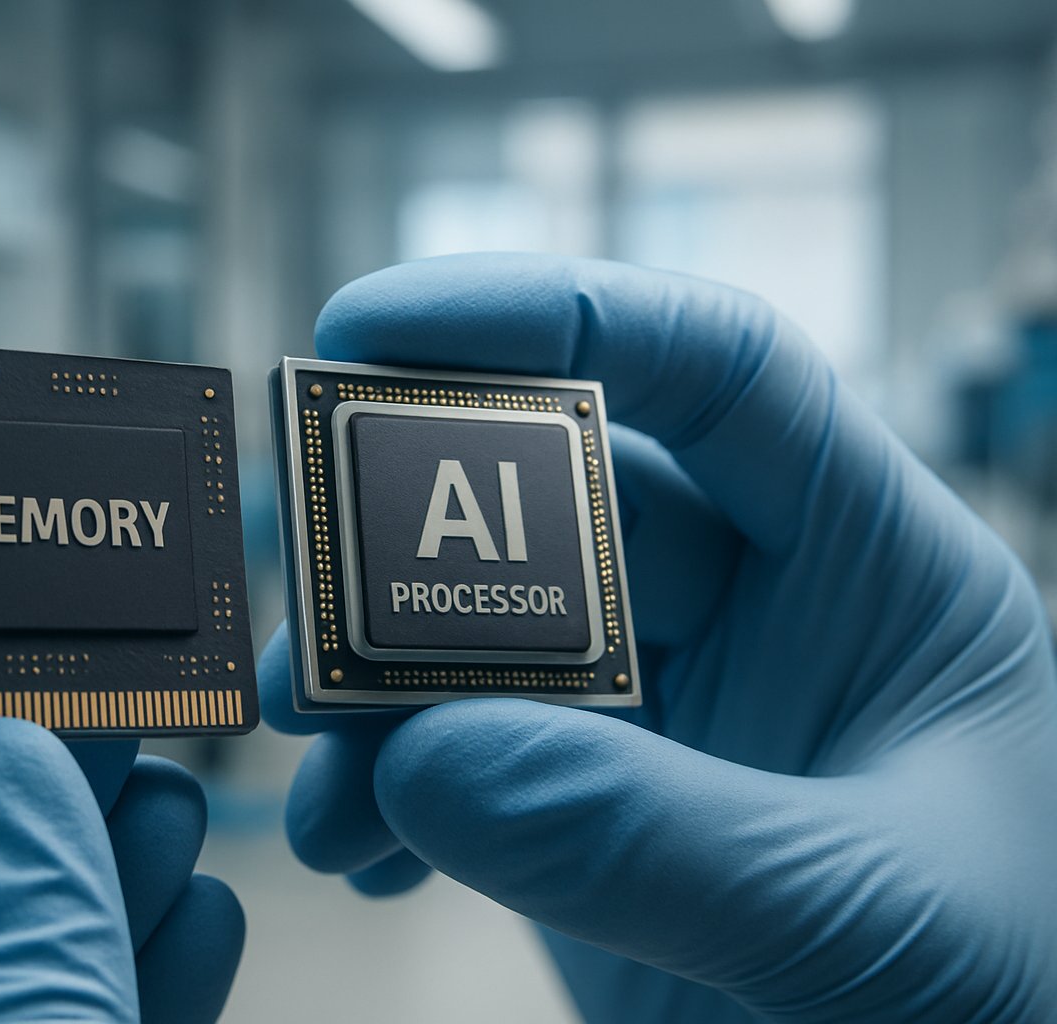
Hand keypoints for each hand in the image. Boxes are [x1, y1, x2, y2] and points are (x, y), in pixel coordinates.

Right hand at [261, 253, 1056, 1021]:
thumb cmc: (1006, 1006)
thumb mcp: (864, 917)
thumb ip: (655, 837)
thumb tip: (426, 757)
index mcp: (872, 570)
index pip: (717, 372)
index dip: (549, 318)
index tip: (372, 327)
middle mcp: (756, 615)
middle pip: (553, 509)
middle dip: (409, 551)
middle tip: (308, 619)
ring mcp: (663, 716)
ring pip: (478, 643)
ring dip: (373, 699)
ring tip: (318, 786)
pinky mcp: (590, 812)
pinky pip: (457, 765)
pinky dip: (384, 800)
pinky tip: (357, 851)